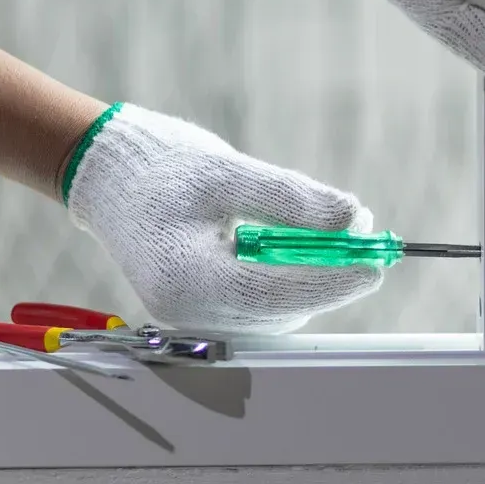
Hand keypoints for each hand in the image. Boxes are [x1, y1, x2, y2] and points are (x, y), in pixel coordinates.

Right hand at [62, 103, 381, 332]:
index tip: (376, 262)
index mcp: (189, 281)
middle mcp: (189, 312)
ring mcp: (193, 315)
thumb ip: (293, 200)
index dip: (335, 280)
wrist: (108, 175)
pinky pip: (260, 303)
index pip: (280, 295)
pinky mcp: (201, 306)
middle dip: (329, 274)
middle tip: (364, 234)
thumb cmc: (160, 168)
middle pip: (283, 309)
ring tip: (331, 231)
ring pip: (276, 310)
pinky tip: (294, 242)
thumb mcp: (231, 174)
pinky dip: (287, 276)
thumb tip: (354, 220)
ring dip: (311, 275)